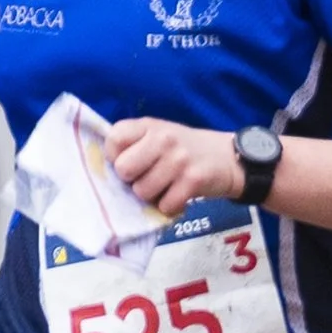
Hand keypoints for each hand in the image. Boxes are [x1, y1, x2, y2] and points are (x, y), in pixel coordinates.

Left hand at [108, 117, 250, 216]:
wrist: (227, 158)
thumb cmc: (183, 150)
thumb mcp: (158, 136)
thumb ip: (132, 145)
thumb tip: (104, 170)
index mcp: (149, 126)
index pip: (113, 140)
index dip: (116, 157)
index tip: (130, 162)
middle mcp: (163, 138)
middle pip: (124, 170)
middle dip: (133, 180)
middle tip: (149, 177)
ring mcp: (178, 159)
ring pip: (142, 191)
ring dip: (152, 196)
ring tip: (166, 185)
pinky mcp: (193, 180)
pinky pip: (164, 205)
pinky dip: (170, 206)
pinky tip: (179, 194)